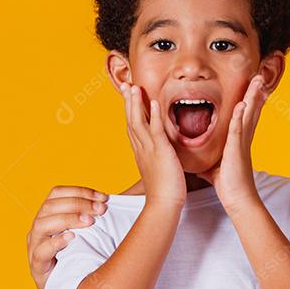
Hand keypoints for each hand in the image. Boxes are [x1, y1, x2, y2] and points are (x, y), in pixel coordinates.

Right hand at [26, 185, 107, 288]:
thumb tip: (125, 197)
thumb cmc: (85, 258)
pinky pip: (40, 252)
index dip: (80, 191)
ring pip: (42, 224)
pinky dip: (55, 243)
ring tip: (90, 222)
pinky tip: (72, 238)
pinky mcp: (37, 268)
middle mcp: (39, 229)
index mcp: (49, 216)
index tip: (104, 197)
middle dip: (78, 203)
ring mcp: (35, 248)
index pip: (57, 193)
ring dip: (67, 219)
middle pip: (50, 206)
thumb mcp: (91, 233)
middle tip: (101, 209)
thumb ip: (98, 215)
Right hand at [122, 82, 185, 209]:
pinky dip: (153, 115)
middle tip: (125, 85)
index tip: (127, 97)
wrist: (164, 203)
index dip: (128, 111)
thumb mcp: (156, 169)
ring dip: (136, 103)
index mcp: (140, 151)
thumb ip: (155, 158)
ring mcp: (149, 149)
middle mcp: (141, 148)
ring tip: (134, 87)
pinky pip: (155, 129)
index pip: (132, 127)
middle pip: (131, 120)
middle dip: (128, 102)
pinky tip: (153, 102)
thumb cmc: (163, 189)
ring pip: (138, 121)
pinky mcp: (160, 151)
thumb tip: (157, 154)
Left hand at [197, 74, 267, 214]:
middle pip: (251, 110)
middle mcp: (243, 138)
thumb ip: (209, 159)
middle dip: (255, 93)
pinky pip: (238, 130)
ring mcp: (241, 143)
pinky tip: (242, 104)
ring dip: (252, 98)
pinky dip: (240, 116)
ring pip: (248, 115)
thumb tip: (197, 161)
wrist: (238, 199)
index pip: (244, 116)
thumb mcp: (215, 166)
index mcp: (238, 140)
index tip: (251, 87)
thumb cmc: (228, 184)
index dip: (248, 101)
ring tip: (256, 82)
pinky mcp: (237, 150)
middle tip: (259, 76)